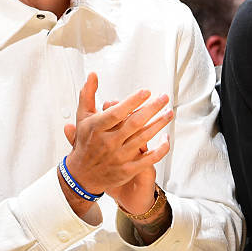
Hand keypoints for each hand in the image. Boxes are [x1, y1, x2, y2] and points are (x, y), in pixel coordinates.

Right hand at [63, 73, 171, 214]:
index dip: (132, 101)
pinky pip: (148, 159)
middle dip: (151, 109)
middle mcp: (109, 142)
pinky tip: (167, 139)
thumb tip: (93, 75)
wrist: (82, 175)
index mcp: (97, 128)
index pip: (117, 112)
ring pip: (143, 138)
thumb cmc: (85, 142)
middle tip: (163, 98)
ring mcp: (119, 157)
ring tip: (169, 113)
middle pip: (134, 123)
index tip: (146, 92)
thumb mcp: (82, 117)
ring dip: (159, 124)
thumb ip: (88, 95)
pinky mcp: (128, 169)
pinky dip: (160, 149)